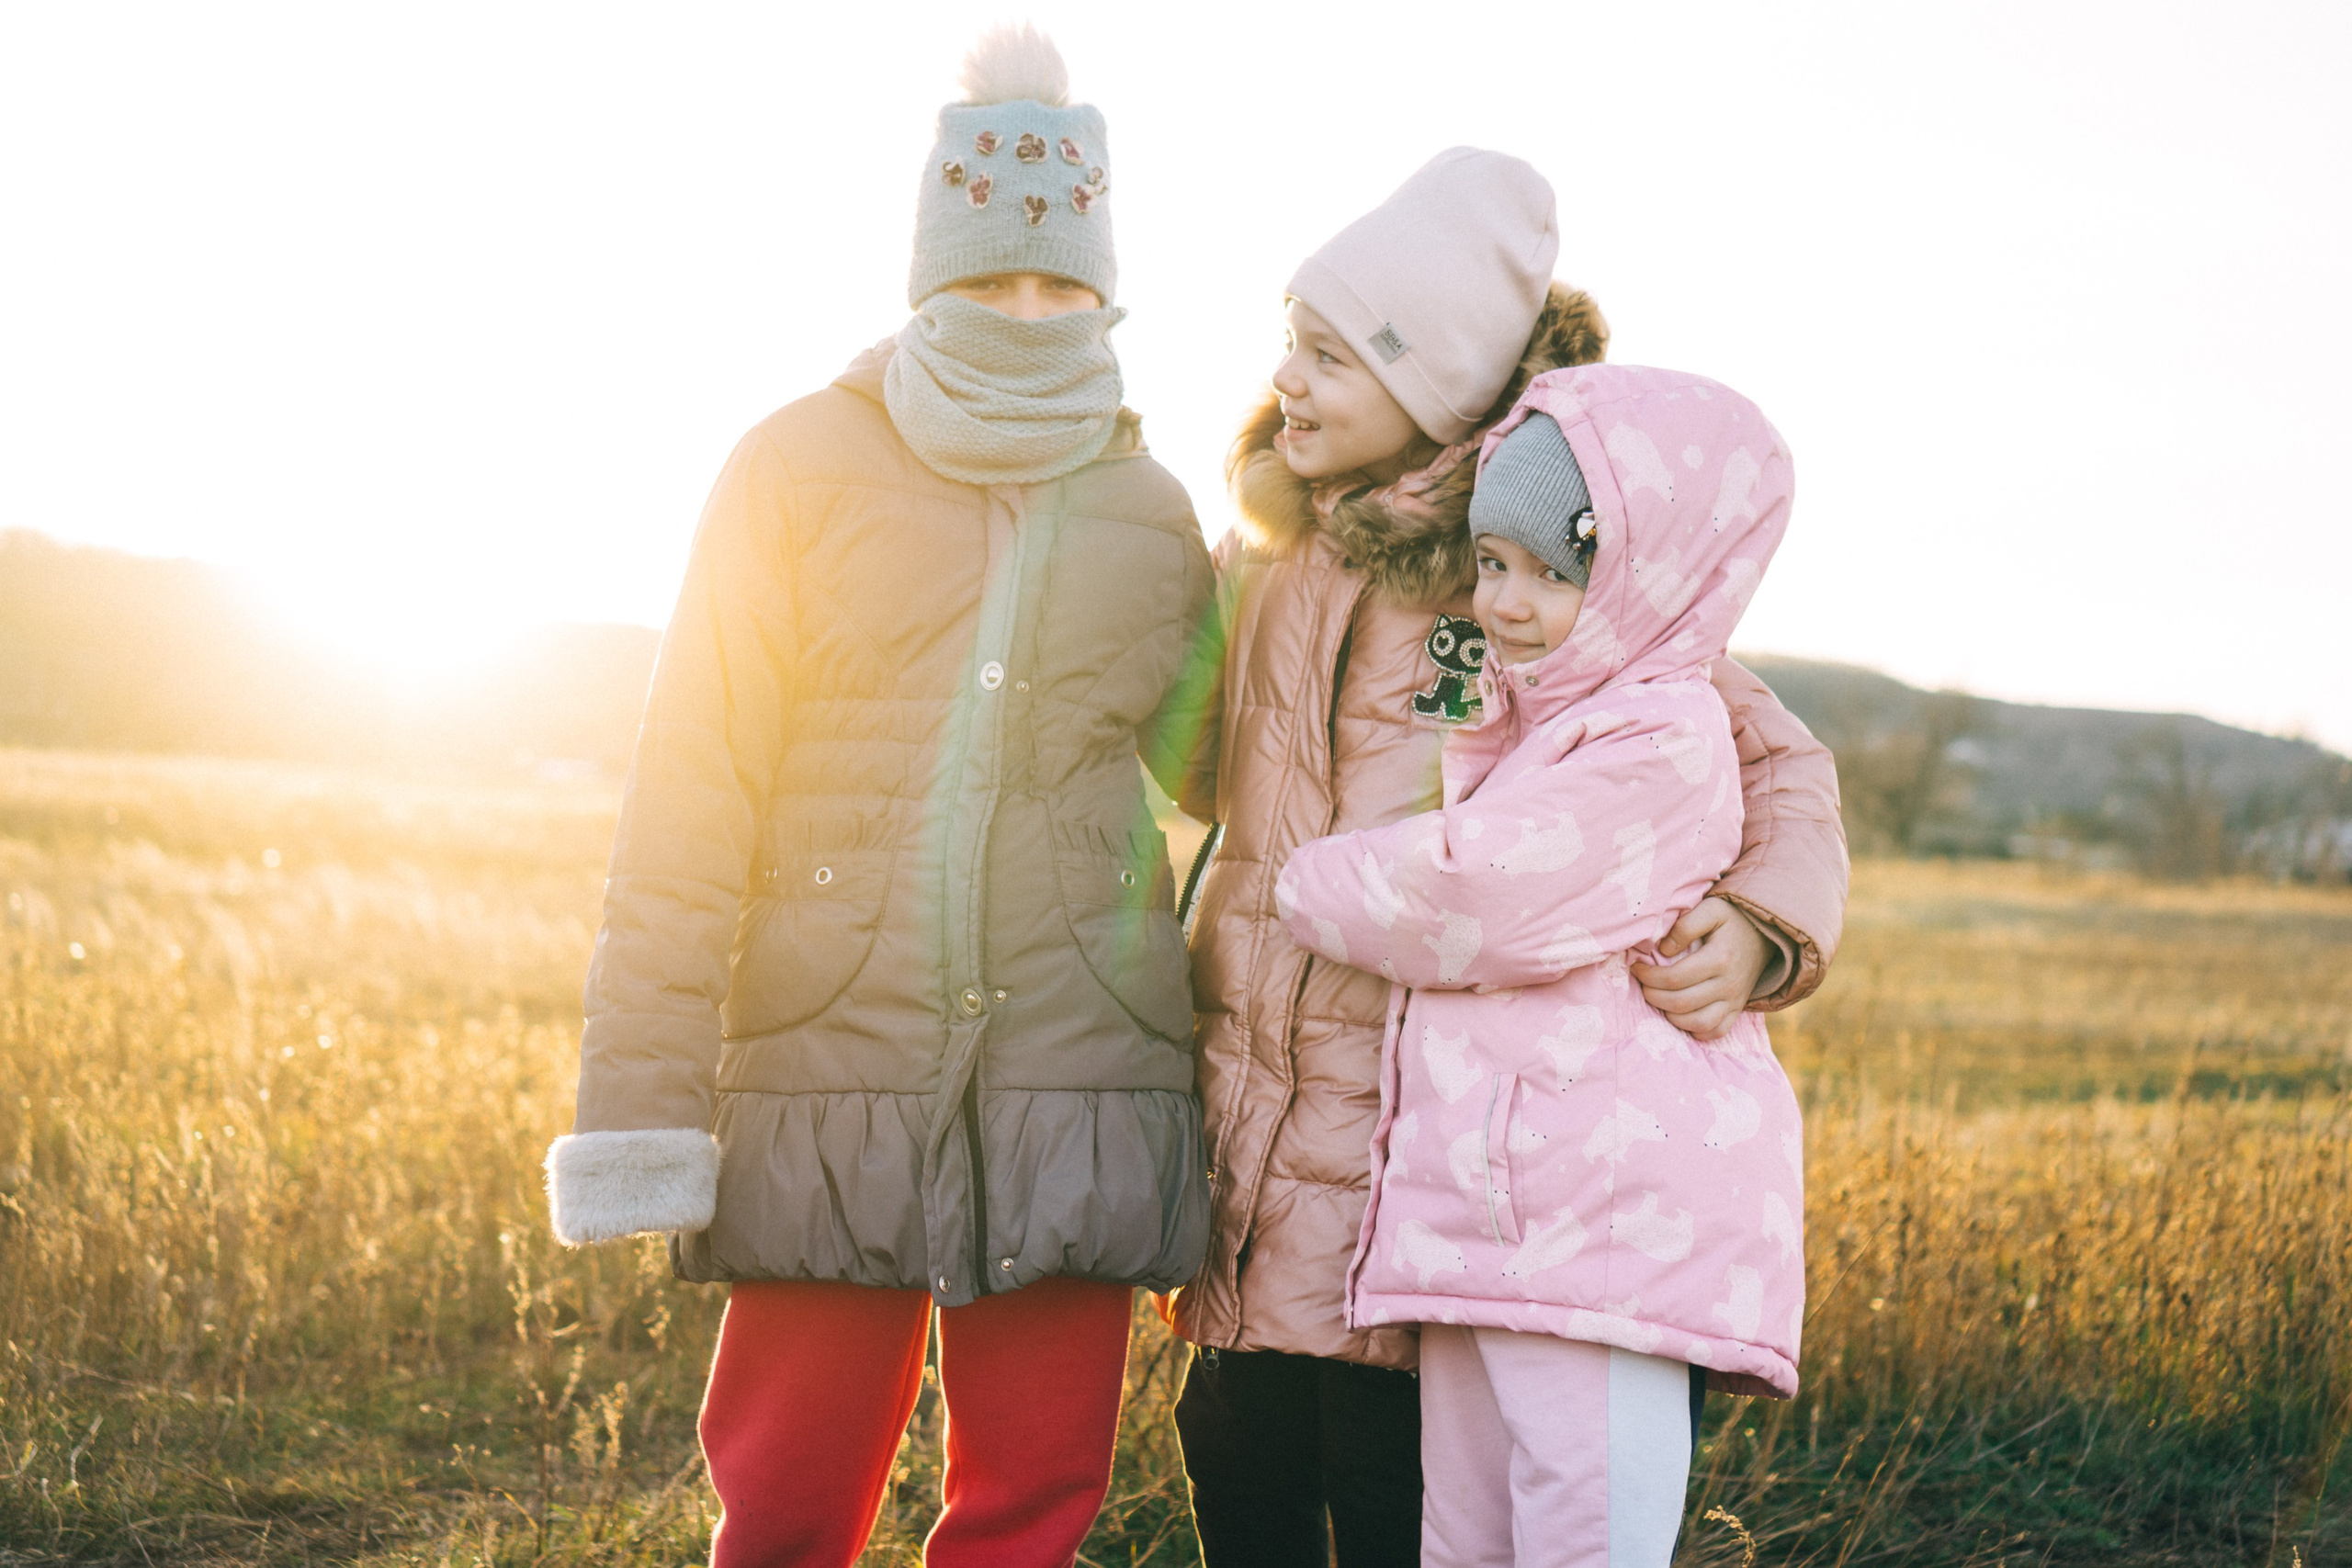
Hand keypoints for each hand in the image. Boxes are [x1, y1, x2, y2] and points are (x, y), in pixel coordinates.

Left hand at [1631, 897, 1767, 1041]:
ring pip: (1697, 1023)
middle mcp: (1728, 984)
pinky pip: (1716, 1032)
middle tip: (1643, 984)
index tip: (1637, 967)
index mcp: (1719, 959)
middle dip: (1653, 996)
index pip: (1674, 978)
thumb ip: (1685, 926)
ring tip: (1660, 999)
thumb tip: (1664, 950)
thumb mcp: (1711, 909)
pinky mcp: (1737, 1010)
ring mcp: (1734, 1000)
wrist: (1765, 933)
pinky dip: (1695, 1031)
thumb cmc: (1732, 919)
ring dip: (1670, 1016)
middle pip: (1680, 1003)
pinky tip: (1681, 1016)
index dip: (1649, 976)